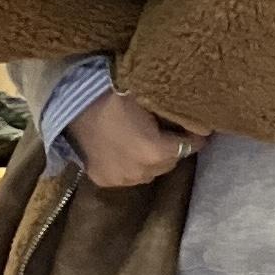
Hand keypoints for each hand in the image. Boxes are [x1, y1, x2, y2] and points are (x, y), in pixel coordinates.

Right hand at [66, 90, 211, 188]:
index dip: (194, 135)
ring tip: (144, 137)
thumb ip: (179, 114)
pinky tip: (124, 147)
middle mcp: (141, 172)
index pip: (190, 147)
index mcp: (156, 151)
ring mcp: (121, 179)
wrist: (69, 104)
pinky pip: (128, 174)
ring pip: (150, 171)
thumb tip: (205, 124)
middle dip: (173, 146)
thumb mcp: (150, 98)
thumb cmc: (112, 94)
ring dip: (152, 158)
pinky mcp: (104, 180)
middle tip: (167, 128)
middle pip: (171, 161)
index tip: (194, 126)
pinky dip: (131, 164)